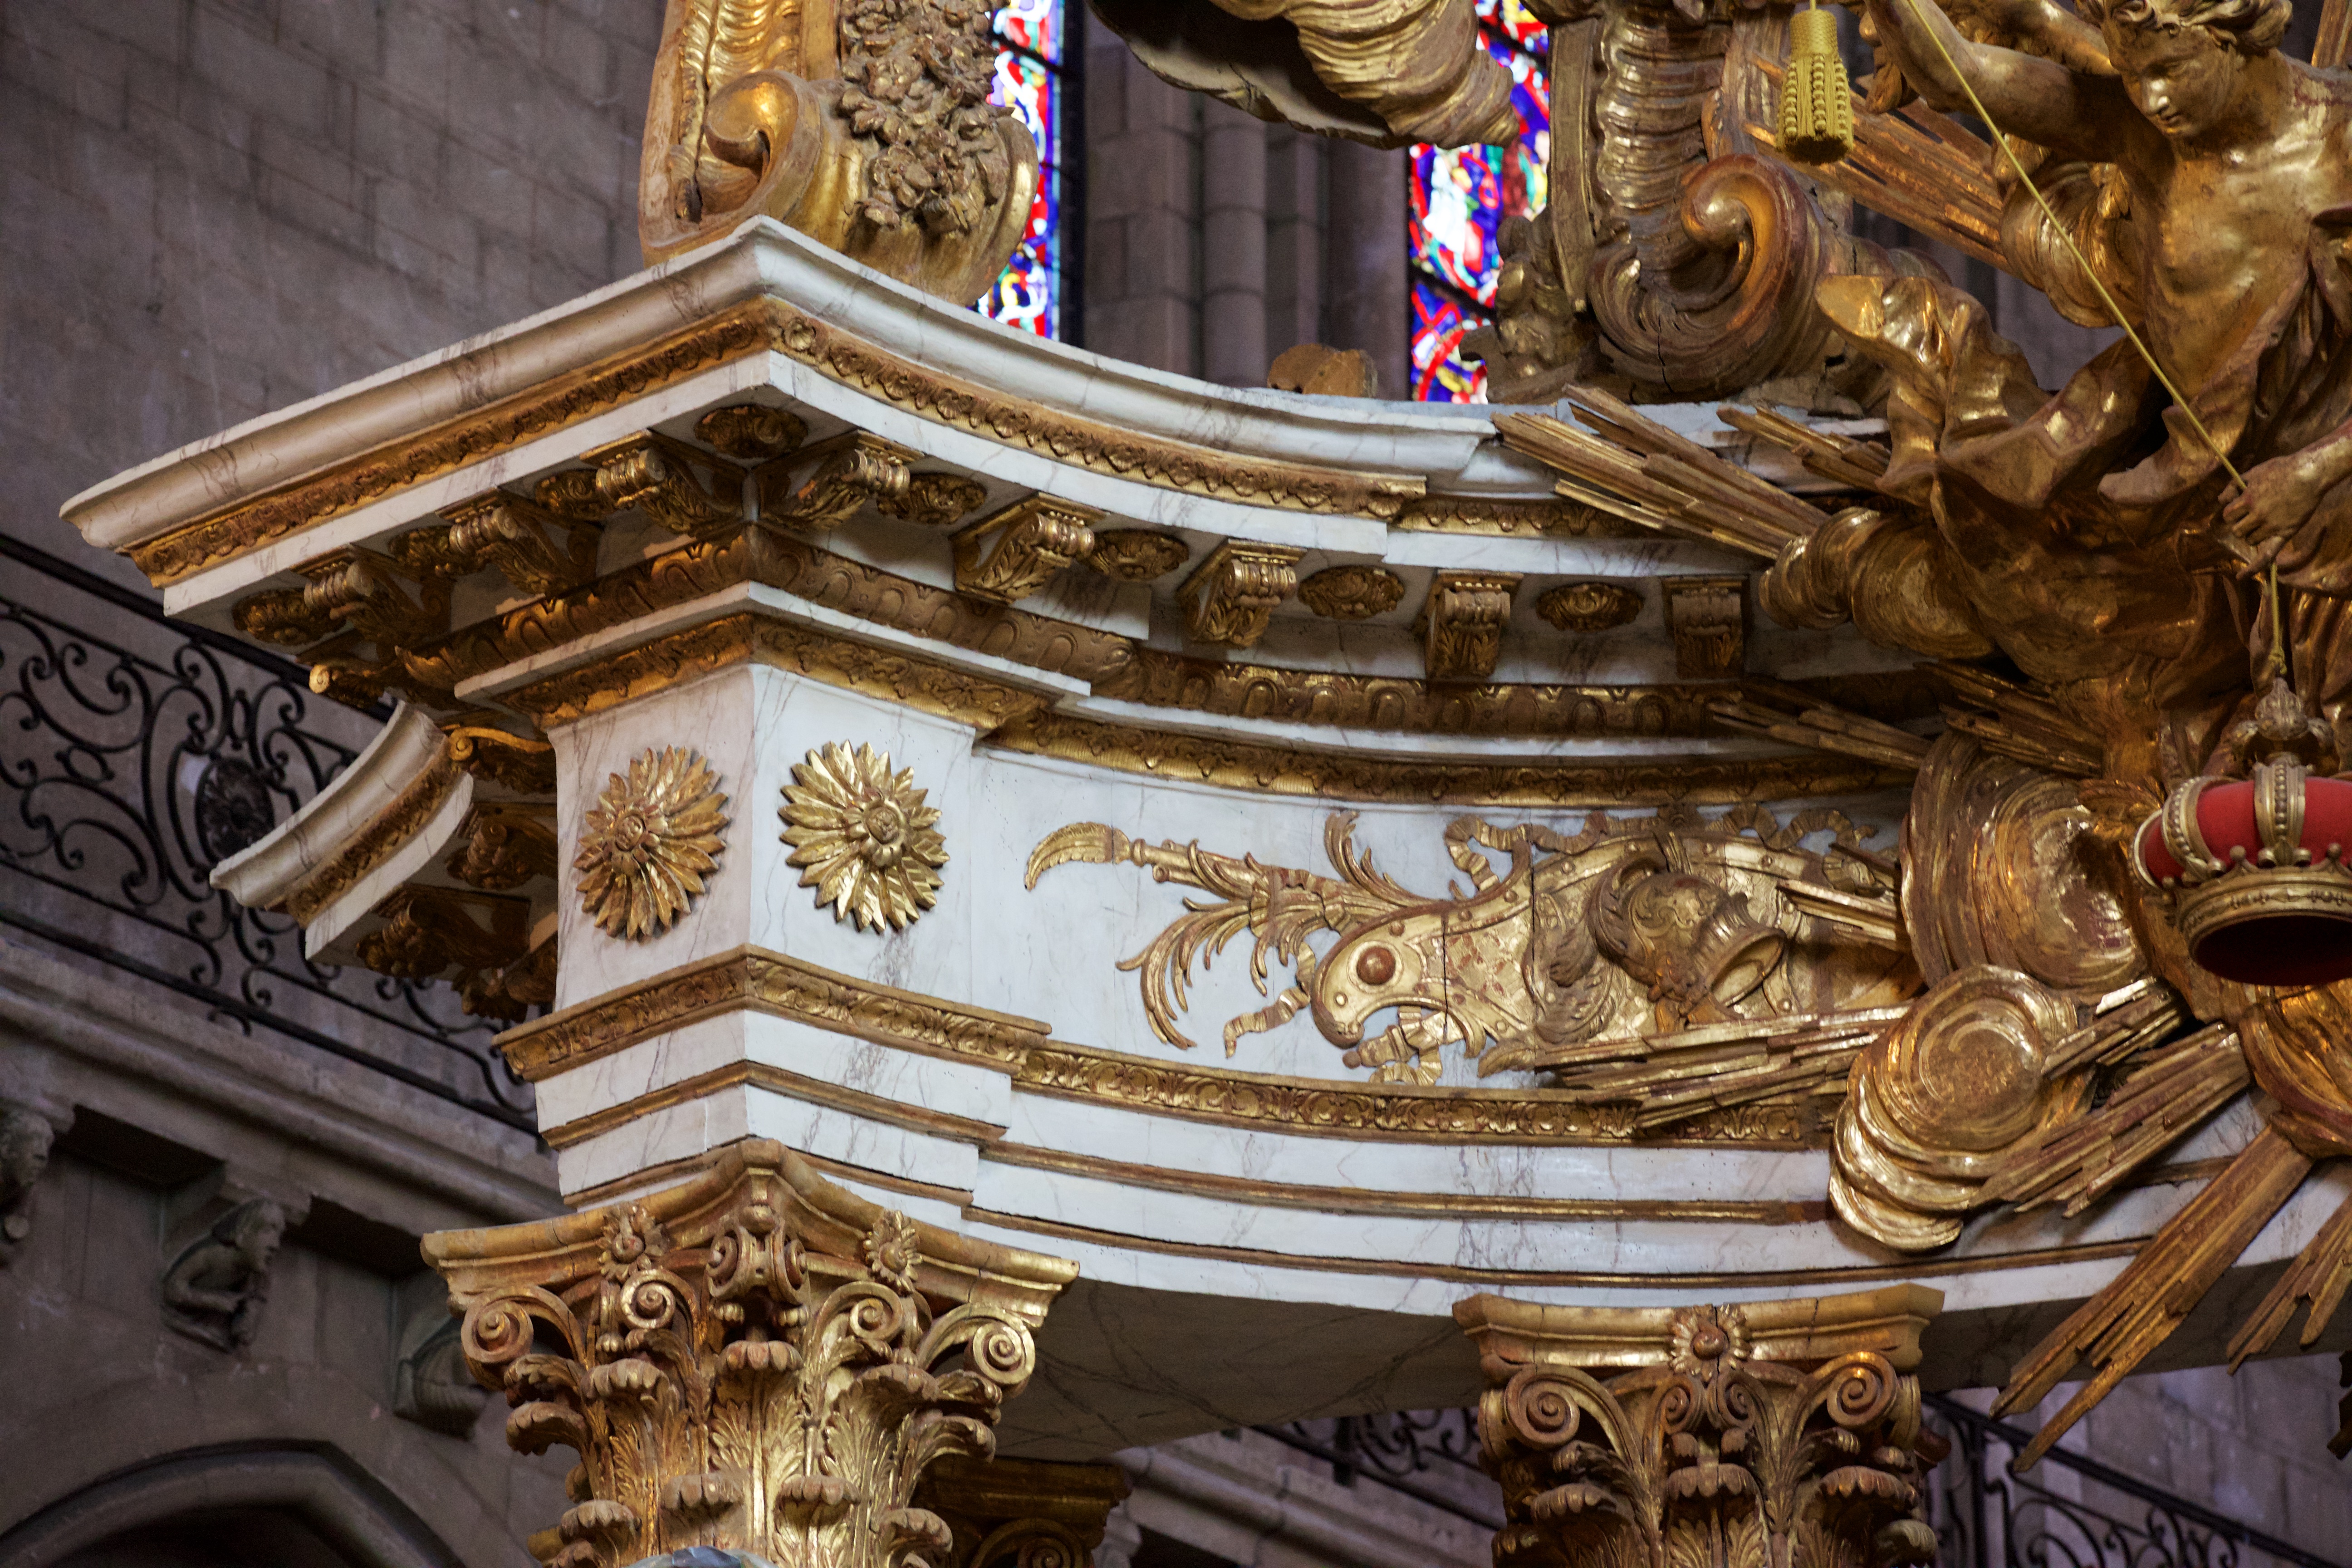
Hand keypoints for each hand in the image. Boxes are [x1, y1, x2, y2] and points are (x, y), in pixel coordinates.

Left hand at [2223, 447, 2342, 564]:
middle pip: (2237, 530)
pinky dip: (2254, 567)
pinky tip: (2242, 576)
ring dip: (2252, 534)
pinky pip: (2267, 555)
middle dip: (2240, 523)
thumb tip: (2220, 500)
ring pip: (2250, 540)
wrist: (2310, 473)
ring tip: (2264, 522)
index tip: (2239, 507)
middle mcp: (2257, 515)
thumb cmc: (2281, 469)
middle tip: (2252, 514)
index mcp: (2248, 500)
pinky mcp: (2285, 533)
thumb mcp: (2252, 473)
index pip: (2228, 515)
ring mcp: (2271, 526)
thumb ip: (2232, 486)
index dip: (2232, 512)